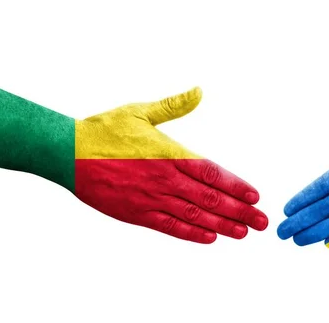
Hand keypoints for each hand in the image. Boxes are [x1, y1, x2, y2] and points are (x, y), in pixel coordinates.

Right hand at [75, 87, 267, 243]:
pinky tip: (210, 238)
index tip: (255, 195)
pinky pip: (169, 226)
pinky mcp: (136, 213)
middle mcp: (164, 178)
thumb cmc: (103, 130)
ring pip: (194, 215)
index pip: (210, 172)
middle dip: (239, 210)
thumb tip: (199, 91)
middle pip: (209, 198)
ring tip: (244, 232)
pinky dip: (191, 234)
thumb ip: (173, 106)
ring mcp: (150, 198)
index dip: (235, 185)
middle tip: (262, 222)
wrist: (66, 152)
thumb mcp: (139, 111)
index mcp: (168, 153)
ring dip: (222, 225)